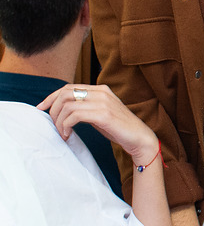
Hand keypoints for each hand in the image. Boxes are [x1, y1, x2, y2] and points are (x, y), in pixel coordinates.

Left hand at [38, 83, 157, 167]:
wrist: (140, 138)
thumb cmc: (119, 129)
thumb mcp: (100, 114)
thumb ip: (86, 108)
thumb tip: (63, 111)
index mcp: (100, 89)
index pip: (68, 87)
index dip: (51, 97)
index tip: (41, 108)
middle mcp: (101, 92)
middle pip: (65, 93)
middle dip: (53, 110)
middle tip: (53, 125)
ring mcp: (103, 102)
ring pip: (68, 105)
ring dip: (59, 121)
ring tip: (62, 133)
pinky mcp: (104, 114)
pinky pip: (75, 116)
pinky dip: (66, 125)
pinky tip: (68, 134)